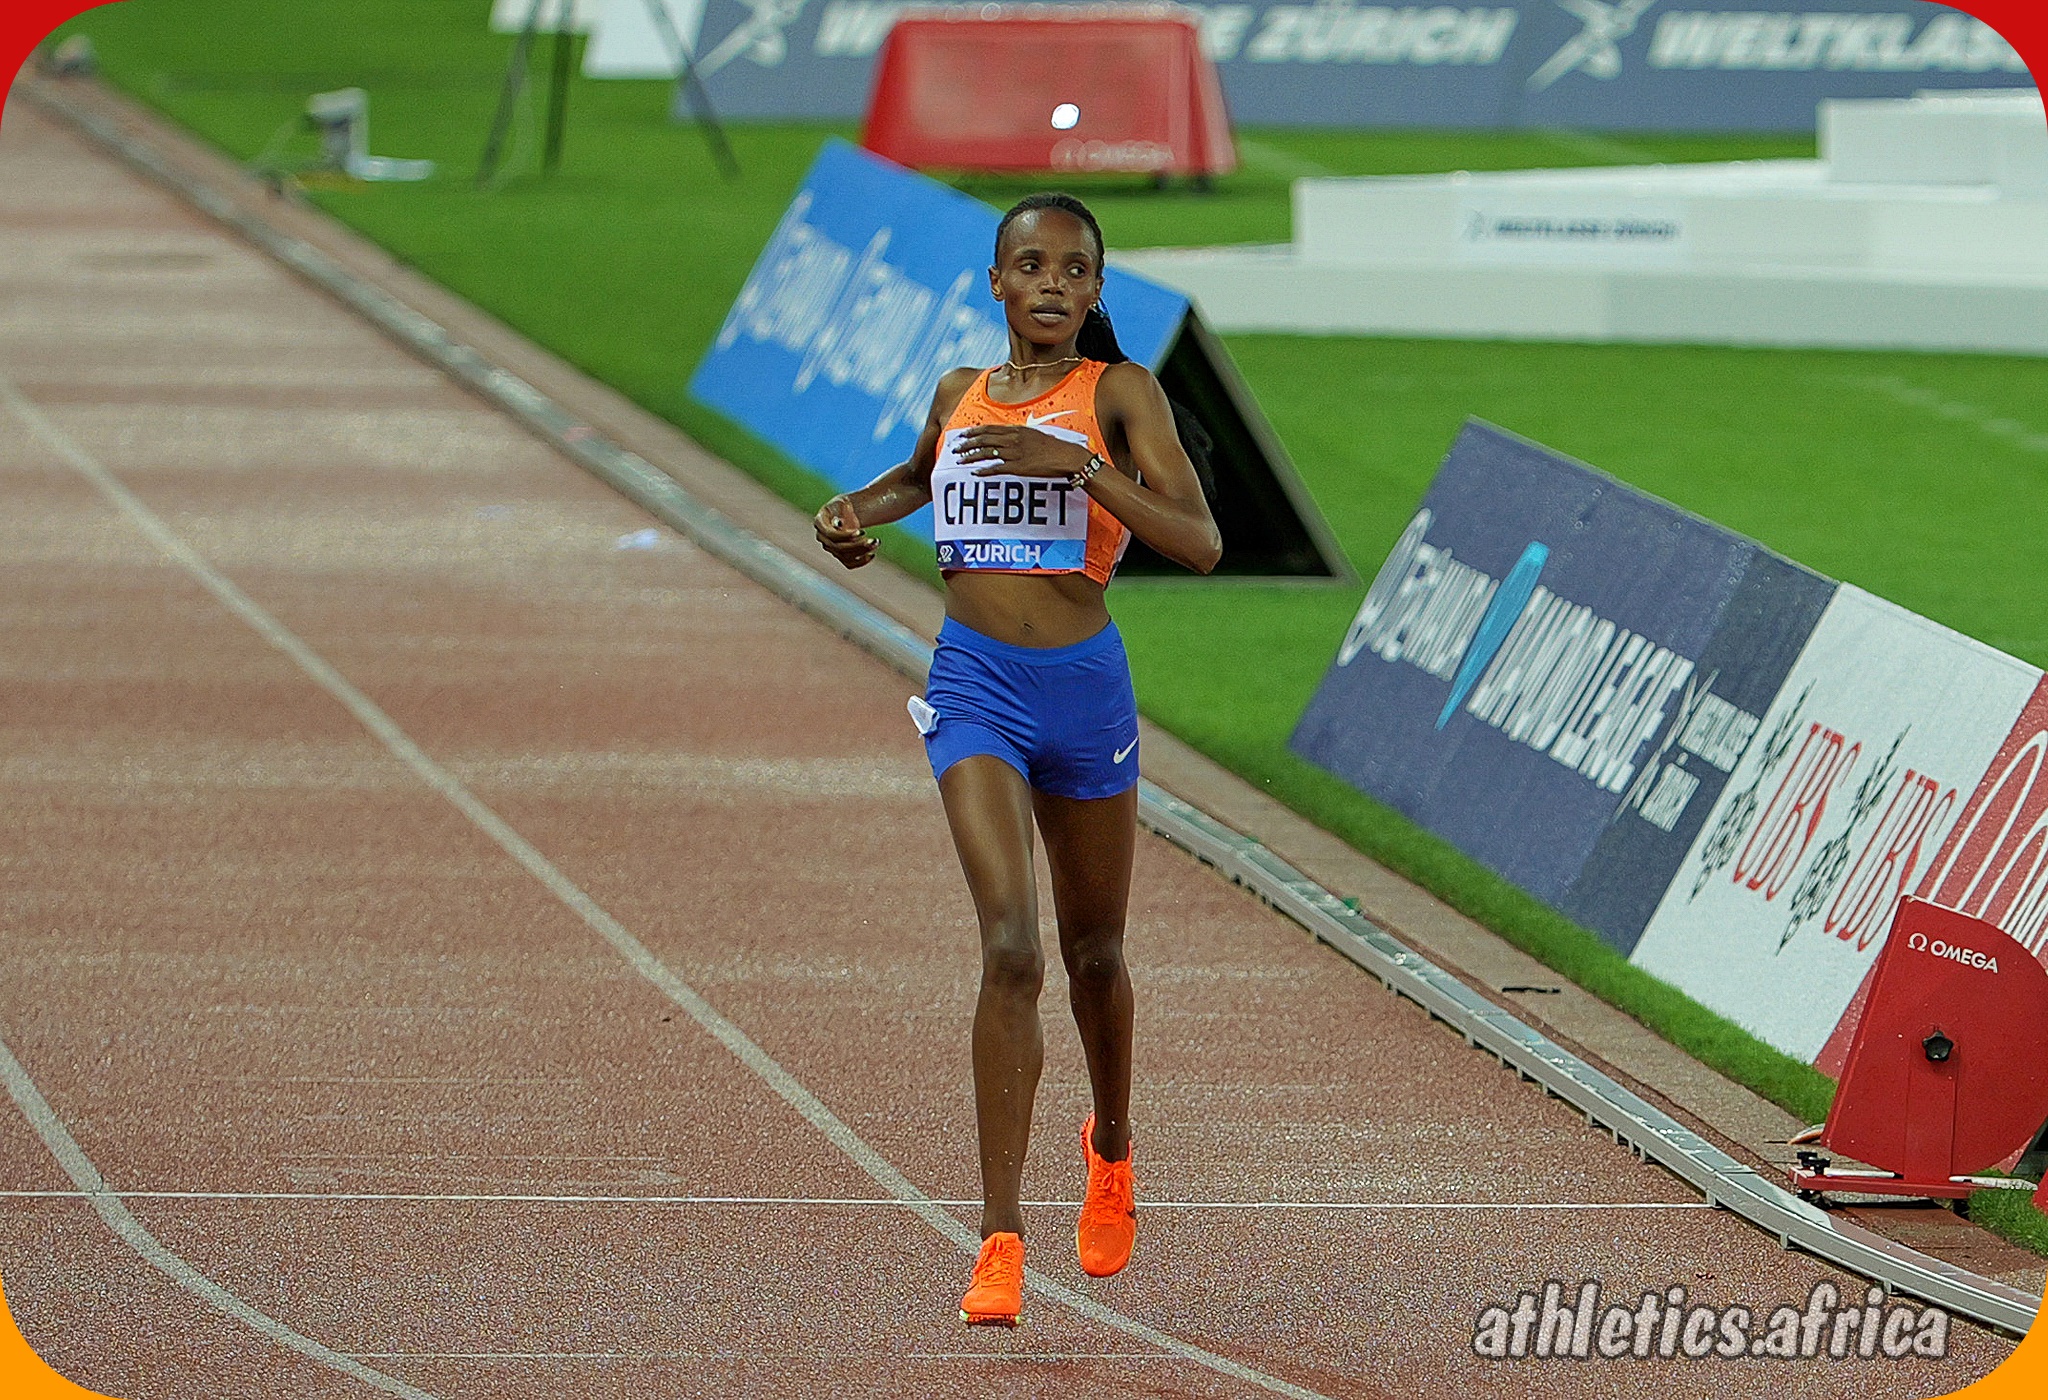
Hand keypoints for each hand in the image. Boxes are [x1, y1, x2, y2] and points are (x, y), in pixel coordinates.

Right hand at [814, 495, 876, 569]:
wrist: (843, 513)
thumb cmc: (842, 506)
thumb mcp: (843, 503)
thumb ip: (841, 511)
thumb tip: (839, 524)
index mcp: (820, 523)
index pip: (830, 534)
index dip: (846, 536)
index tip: (862, 531)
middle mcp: (822, 538)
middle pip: (838, 548)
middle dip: (858, 545)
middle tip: (874, 540)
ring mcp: (830, 548)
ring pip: (845, 556)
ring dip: (862, 552)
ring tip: (876, 542)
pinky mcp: (839, 556)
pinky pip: (849, 564)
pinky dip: (861, 561)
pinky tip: (872, 554)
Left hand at [955, 425, 1093, 480]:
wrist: (1066, 456)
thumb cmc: (1053, 446)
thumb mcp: (1034, 434)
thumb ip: (1018, 434)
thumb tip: (1007, 436)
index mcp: (1016, 429)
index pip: (988, 428)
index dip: (973, 432)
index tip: (962, 435)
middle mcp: (1013, 439)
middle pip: (984, 439)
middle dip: (967, 444)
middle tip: (955, 449)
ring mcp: (1015, 453)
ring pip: (987, 453)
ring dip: (971, 457)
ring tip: (960, 461)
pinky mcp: (1019, 467)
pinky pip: (997, 469)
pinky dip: (984, 471)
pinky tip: (975, 473)